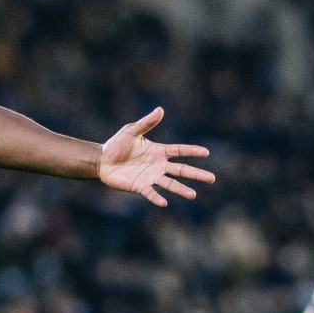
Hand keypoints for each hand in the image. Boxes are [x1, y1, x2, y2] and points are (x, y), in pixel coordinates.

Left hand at [97, 107, 214, 206]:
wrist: (102, 160)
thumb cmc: (117, 144)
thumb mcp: (131, 131)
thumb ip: (146, 123)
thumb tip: (160, 110)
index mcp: (158, 151)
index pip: (179, 151)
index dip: (192, 151)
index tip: (206, 153)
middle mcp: (158, 165)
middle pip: (181, 170)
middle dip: (196, 174)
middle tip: (212, 178)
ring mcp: (150, 177)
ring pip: (170, 184)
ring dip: (181, 189)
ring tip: (193, 195)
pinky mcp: (140, 186)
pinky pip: (150, 193)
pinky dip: (156, 198)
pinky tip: (164, 202)